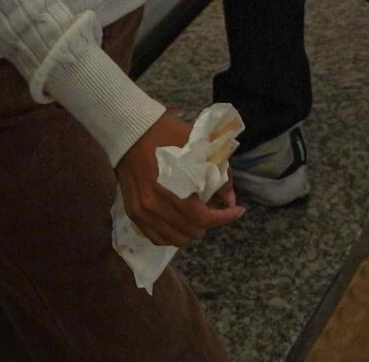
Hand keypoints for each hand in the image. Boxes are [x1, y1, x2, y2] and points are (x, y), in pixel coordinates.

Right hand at [114, 109, 244, 246]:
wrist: (130, 130)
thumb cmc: (166, 134)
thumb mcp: (199, 146)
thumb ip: (219, 173)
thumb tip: (230, 200)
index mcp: (175, 187)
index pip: (205, 219)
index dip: (225, 218)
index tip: (238, 211)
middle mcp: (157, 205)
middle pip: (191, 231)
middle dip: (209, 222)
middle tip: (215, 209)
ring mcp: (143, 211)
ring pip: (174, 238)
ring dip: (190, 231)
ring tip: (197, 217)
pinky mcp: (133, 212)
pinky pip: (156, 237)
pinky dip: (171, 235)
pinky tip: (179, 224)